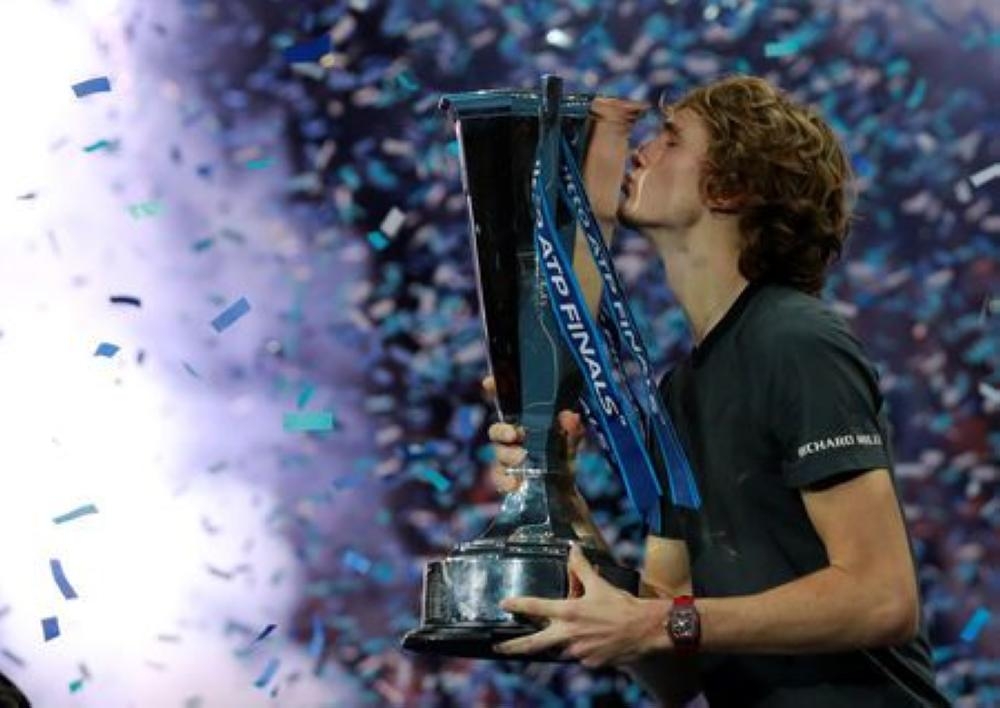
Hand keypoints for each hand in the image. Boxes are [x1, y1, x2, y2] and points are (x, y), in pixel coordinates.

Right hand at [482, 376, 583, 493]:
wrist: (564, 489)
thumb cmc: (562, 456)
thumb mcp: (571, 441)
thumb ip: (571, 429)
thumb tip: (569, 416)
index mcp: (523, 421)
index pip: (504, 402)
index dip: (494, 389)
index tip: (488, 382)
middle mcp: (511, 437)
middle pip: (496, 430)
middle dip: (502, 431)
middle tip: (514, 435)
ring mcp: (506, 458)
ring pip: (498, 453)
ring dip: (508, 455)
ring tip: (522, 458)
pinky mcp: (505, 479)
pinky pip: (499, 478)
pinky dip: (505, 481)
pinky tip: (515, 483)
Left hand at [494, 544, 670, 667]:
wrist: (644, 630)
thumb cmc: (621, 605)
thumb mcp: (599, 583)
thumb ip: (581, 567)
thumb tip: (573, 548)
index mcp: (569, 611)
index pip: (536, 607)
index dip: (518, 604)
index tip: (504, 604)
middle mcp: (569, 634)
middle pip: (534, 643)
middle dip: (513, 646)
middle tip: (498, 648)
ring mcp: (578, 651)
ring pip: (560, 648)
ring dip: (559, 643)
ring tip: (571, 634)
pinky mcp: (589, 662)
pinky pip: (579, 656)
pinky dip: (581, 648)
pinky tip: (593, 639)